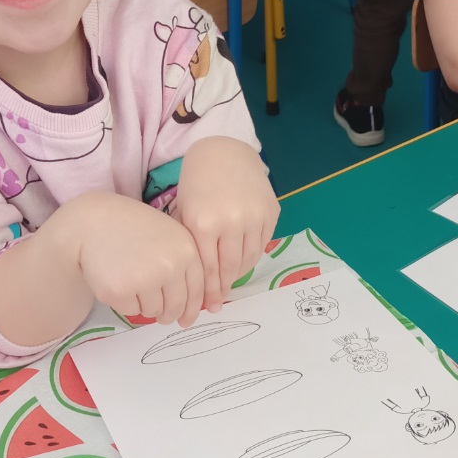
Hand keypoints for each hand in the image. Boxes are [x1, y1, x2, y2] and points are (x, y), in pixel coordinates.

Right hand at [67, 193, 204, 326]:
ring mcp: (145, 279)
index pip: (197, 290)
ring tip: (132, 282)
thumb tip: (194, 305)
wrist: (93, 221)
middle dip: (169, 315)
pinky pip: (131, 311)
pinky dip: (125, 303)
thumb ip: (183, 263)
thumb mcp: (168, 235)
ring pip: (154, 311)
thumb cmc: (132, 228)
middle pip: (176, 306)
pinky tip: (118, 280)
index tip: (186, 320)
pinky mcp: (120, 291)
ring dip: (145, 305)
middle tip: (162, 317)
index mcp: (186, 250)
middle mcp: (170, 265)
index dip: (192, 310)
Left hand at [175, 137, 279, 309]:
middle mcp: (232, 222)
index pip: (210, 269)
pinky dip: (252, 255)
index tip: (209, 305)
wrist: (223, 152)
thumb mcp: (186, 214)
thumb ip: (194, 248)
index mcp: (204, 224)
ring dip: (239, 272)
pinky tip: (242, 259)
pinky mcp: (271, 211)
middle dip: (224, 287)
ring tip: (229, 279)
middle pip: (231, 267)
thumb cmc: (196, 184)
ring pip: (249, 258)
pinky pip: (263, 244)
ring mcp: (255, 216)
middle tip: (218, 300)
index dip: (210, 291)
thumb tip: (200, 287)